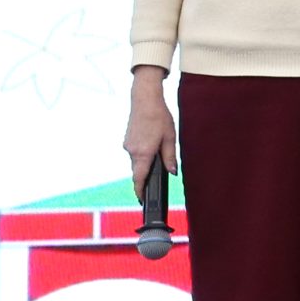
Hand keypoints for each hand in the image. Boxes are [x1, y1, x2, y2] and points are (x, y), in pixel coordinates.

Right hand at [123, 66, 178, 187]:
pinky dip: (142, 153)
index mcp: (143, 153)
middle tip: (157, 177)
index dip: (140, 191)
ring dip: (146, 162)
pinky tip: (151, 144)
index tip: (142, 200)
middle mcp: (132, 151)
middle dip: (146, 176)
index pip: (139, 178)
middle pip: (138, 171)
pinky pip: (135, 152)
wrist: (144, 100)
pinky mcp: (127, 140)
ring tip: (158, 150)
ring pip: (137, 161)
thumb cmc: (159, 117)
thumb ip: (170, 157)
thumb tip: (172, 172)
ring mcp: (127, 145)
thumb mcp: (170, 138)